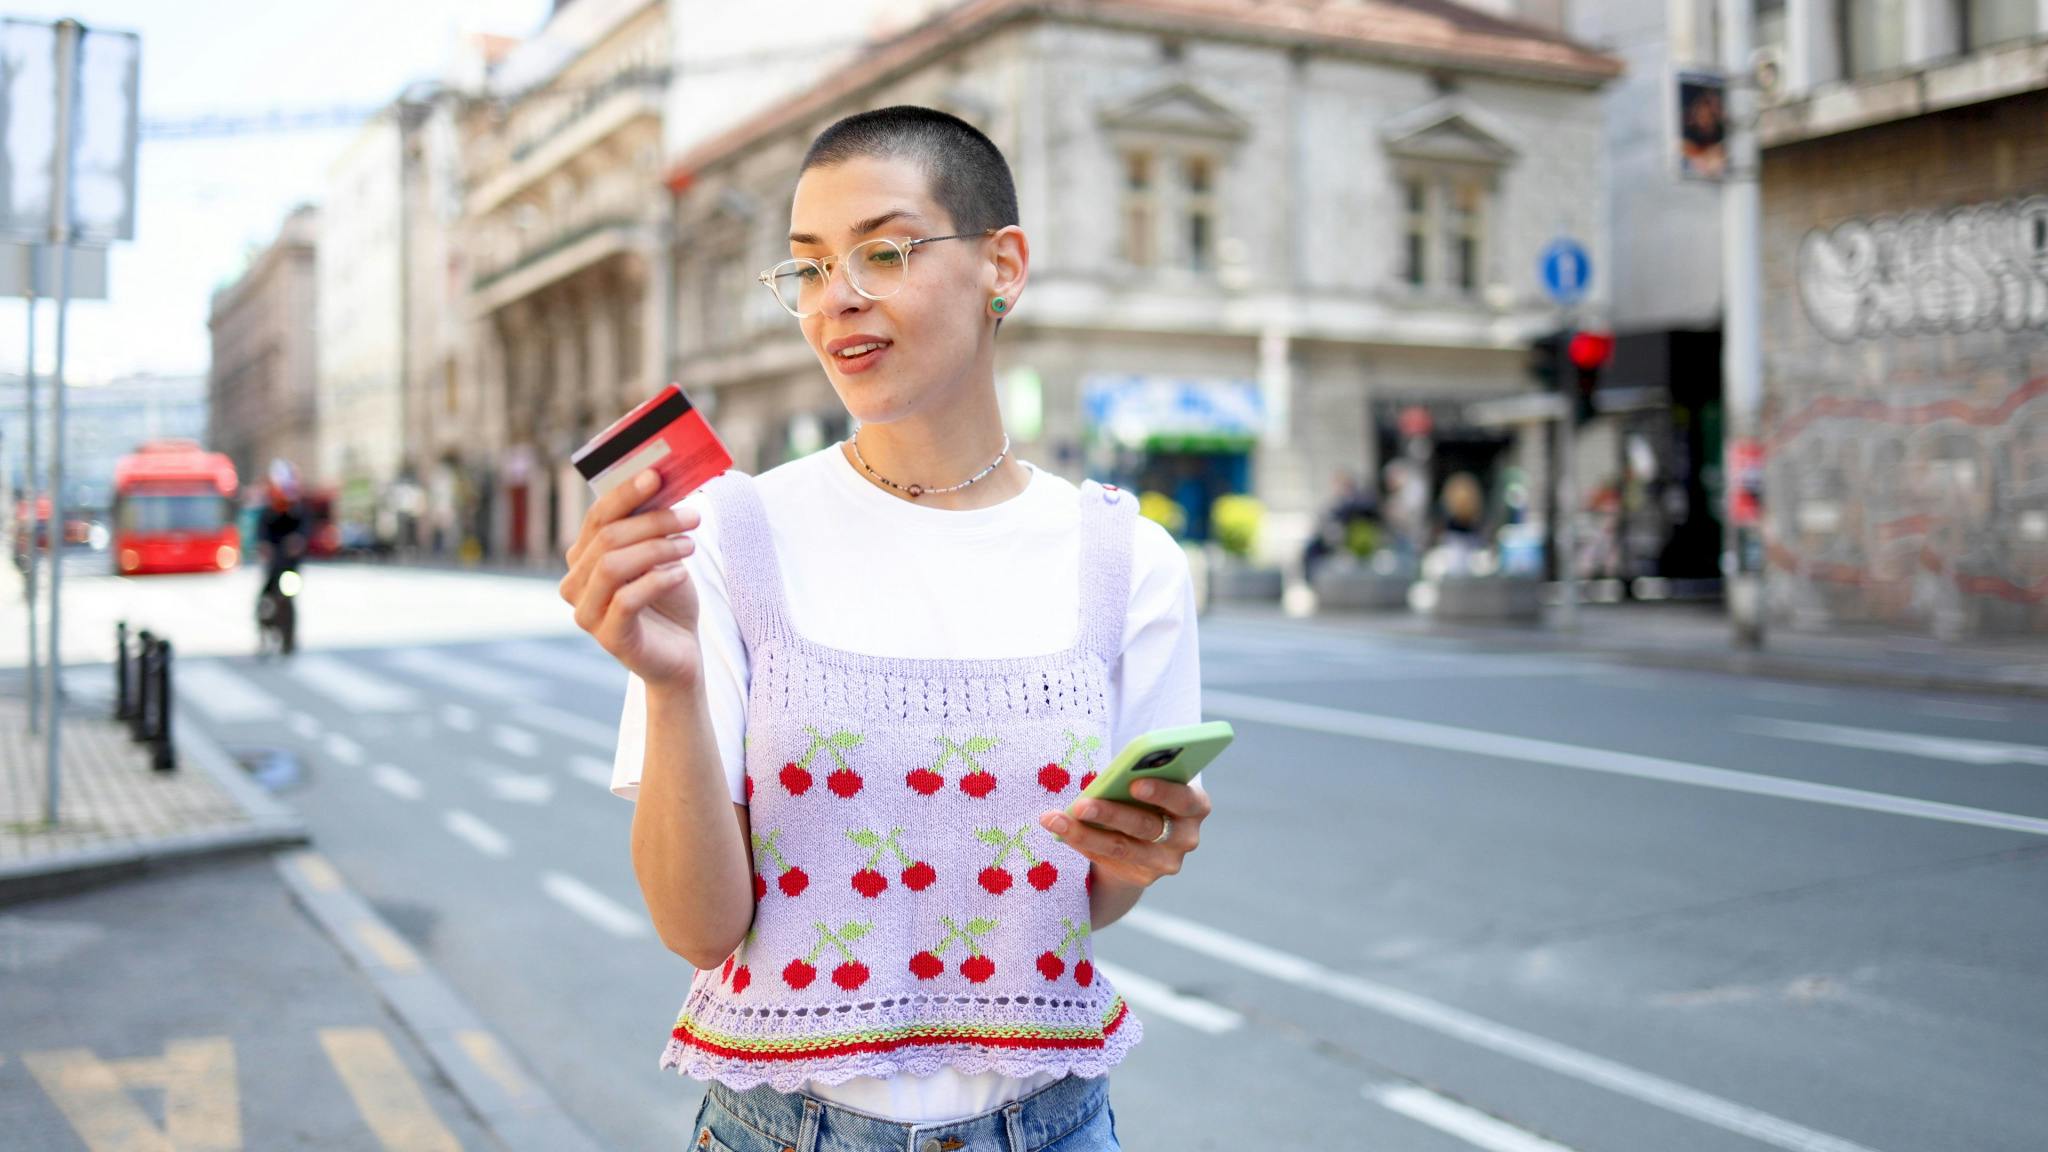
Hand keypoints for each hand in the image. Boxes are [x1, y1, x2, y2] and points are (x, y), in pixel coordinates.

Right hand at [559, 469, 702, 688]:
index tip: (656, 476)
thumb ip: (652, 524)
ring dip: (657, 549)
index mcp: (583, 558)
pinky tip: (681, 573)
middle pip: (607, 538)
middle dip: (653, 522)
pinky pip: (626, 600)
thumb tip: (660, 480)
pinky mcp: (608, 637)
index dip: (625, 494)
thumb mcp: (661, 554)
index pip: (597, 517)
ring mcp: (587, 613)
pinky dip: (657, 580)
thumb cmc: (668, 598)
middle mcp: (575, 583)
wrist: (680, 652)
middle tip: (692, 517)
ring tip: (690, 545)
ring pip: (613, 565)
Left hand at [1037, 778, 1209, 889]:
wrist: (1149, 839)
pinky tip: (1059, 829)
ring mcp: (1166, 862)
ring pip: (1121, 847)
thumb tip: (1104, 781)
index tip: (1135, 783)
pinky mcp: (1143, 877)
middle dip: (1110, 813)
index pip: (1184, 799)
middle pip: (1146, 826)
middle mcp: (1186, 837)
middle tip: (1081, 805)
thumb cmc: (1148, 796)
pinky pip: (1108, 859)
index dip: (1162, 791)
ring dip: (1084, 832)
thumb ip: (1138, 780)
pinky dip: (1081, 842)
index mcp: (1197, 805)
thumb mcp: (1151, 785)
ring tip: (1055, 820)